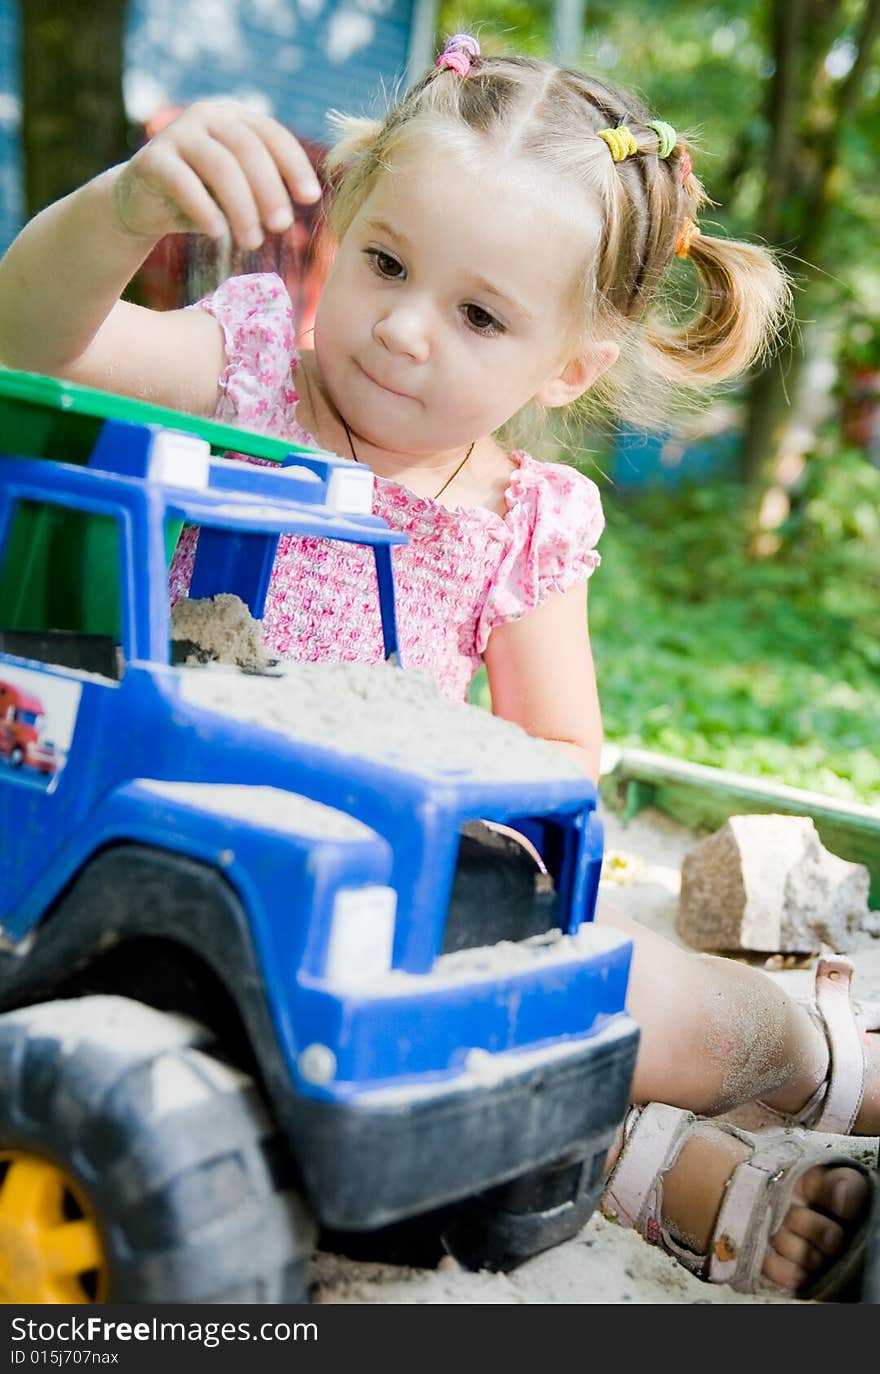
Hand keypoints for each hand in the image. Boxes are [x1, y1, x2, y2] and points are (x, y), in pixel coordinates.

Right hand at [112, 100, 321, 248]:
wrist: (143, 204)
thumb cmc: (201, 199)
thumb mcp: (238, 193)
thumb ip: (263, 190)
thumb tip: (303, 206)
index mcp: (234, 119)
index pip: (271, 133)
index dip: (293, 164)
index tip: (310, 198)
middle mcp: (207, 117)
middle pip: (247, 148)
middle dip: (269, 189)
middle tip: (281, 226)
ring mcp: (177, 134)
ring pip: (219, 165)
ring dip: (241, 206)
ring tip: (253, 241)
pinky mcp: (152, 160)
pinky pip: (183, 182)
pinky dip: (204, 209)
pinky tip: (218, 234)